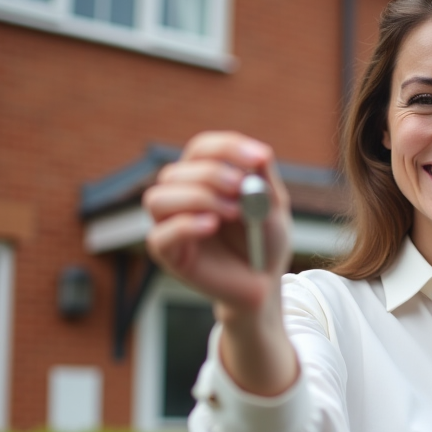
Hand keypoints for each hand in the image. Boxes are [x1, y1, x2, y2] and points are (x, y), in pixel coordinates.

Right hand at [144, 131, 296, 394]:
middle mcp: (179, 196)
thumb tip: (261, 155)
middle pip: (177, 171)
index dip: (227, 148)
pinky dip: (185, 225)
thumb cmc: (264, 242)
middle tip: (242, 187)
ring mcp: (169, 225)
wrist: (263, 284)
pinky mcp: (168, 254)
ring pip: (158, 198)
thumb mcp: (273, 209)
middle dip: (213, 174)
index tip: (259, 158)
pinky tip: (212, 226)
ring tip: (232, 211)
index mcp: (203, 177)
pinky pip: (160, 235)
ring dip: (197, 197)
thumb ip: (265, 182)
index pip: (201, 149)